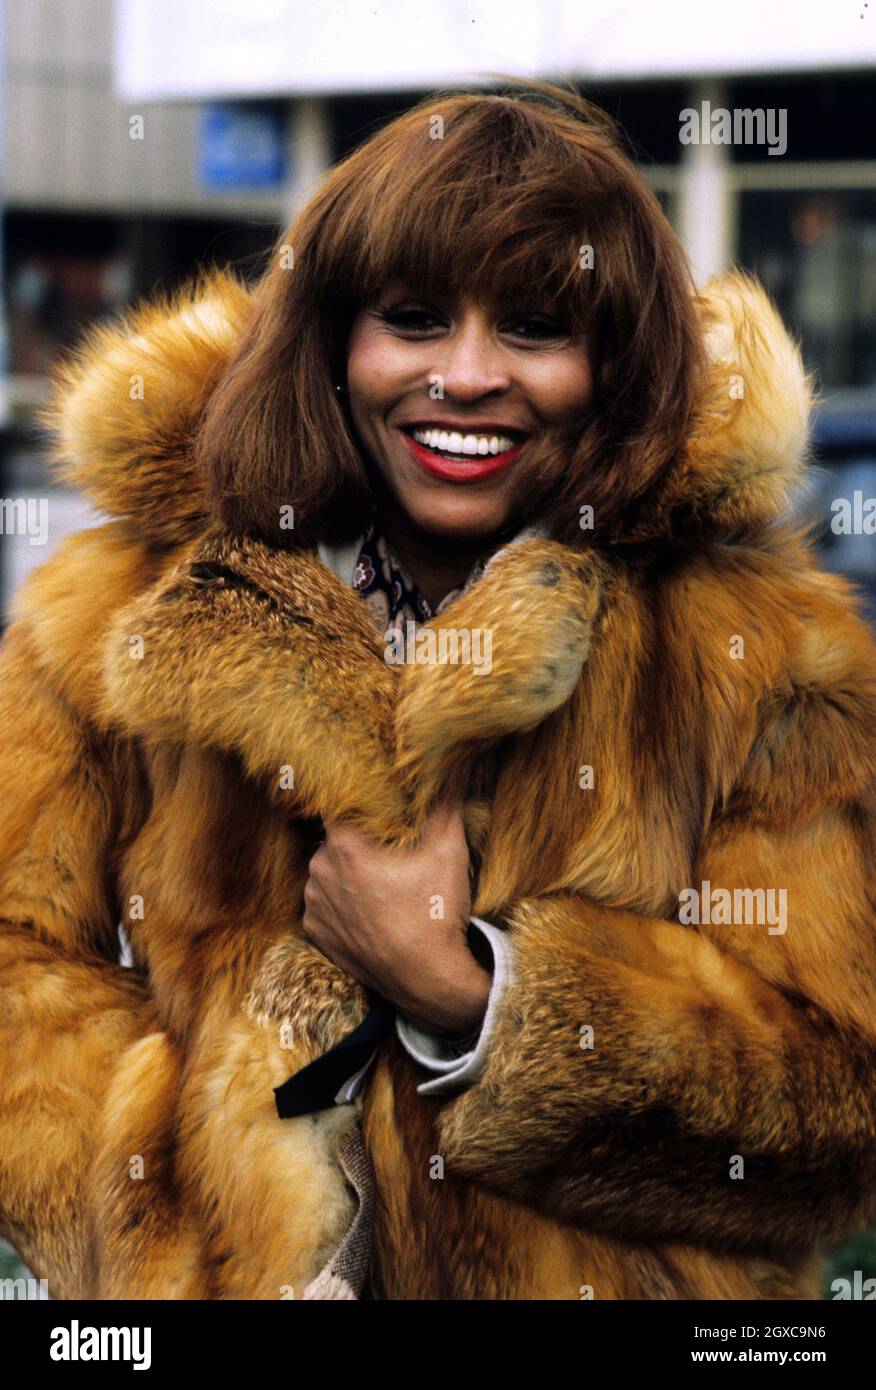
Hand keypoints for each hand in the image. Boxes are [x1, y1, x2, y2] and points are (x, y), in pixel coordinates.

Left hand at [302, 803, 490, 1036]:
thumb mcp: (449, 849)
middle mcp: (319, 868)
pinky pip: (327, 903)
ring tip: (385, 884)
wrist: (425, 981)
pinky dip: (344, 903)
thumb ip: (445, 800)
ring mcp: (314, 902)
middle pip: (338, 837)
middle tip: (392, 848)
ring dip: (350, 871)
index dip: (362, 799)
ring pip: (330, 870)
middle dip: (361, 838)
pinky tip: (373, 909)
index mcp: (343, 843)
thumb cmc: (435, 912)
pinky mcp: (315, 931)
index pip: (342, 802)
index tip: (381, 804)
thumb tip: (453, 765)